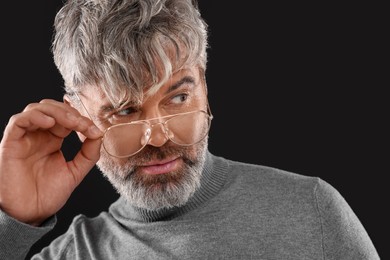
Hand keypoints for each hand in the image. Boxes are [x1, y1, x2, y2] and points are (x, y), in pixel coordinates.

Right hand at [0, 99, 101, 225]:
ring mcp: (24, 138)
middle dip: (71, 113)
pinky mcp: (10, 143)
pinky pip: (18, 121)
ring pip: (36, 109)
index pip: (67, 117)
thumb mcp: (76, 171)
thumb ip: (89, 153)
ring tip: (71, 122)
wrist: (30, 214)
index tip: (94, 130)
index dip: (81, 118)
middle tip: (84, 124)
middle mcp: (38, 135)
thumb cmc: (48, 195)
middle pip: (52, 108)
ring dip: (57, 111)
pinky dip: (34, 117)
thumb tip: (99, 134)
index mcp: (53, 140)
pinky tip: (50, 123)